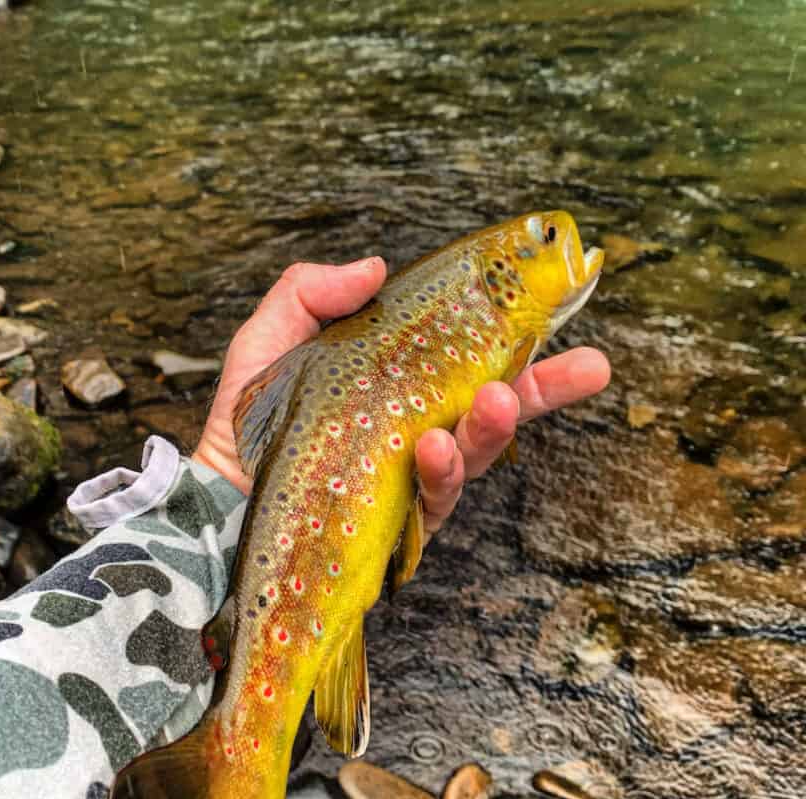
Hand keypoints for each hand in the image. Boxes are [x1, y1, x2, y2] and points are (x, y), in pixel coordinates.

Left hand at [193, 259, 610, 539]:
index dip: (515, 340)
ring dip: (491, 427)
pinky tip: (434, 447)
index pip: (468, 360)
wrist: (217, 492)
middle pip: (494, 409)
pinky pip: (431, 500)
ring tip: (496, 400)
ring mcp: (408, 479)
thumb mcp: (271, 338)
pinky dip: (439, 474)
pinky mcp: (396, 522)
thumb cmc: (248, 418)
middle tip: (590, 366)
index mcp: (398, 386)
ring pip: (471, 455)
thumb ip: (313, 293)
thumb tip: (377, 267)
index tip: (557, 309)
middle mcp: (414, 431)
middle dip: (544, 388)